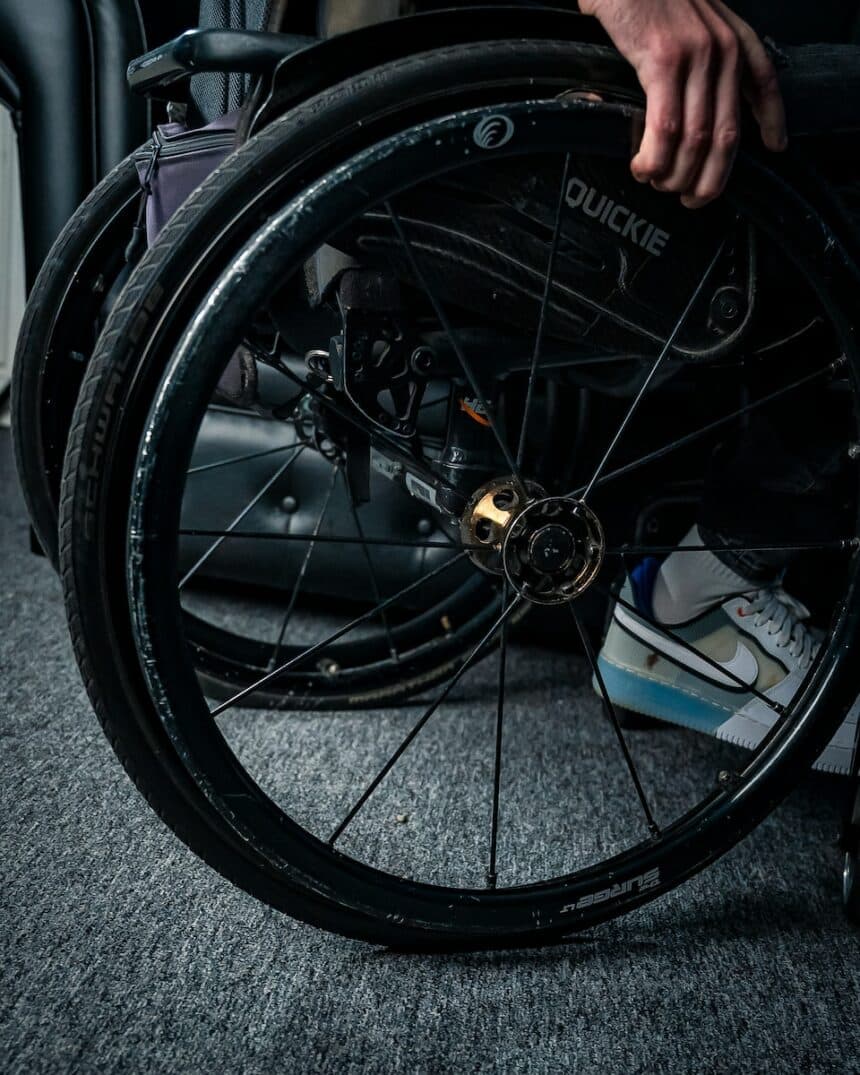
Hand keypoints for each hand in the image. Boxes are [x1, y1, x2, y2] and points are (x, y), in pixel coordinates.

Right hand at [579, 0, 786, 207]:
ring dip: (675, 175)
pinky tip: (642, 168)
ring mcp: (695, 56)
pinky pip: (665, 128)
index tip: (774, 149)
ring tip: (658, 183)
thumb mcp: (689, 22)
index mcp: (732, 38)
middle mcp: (722, 49)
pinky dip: (653, 159)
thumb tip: (690, 102)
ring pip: (696, 139)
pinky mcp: (662, 62)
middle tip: (691, 198)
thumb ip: (699, 58)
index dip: (771, 123)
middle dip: (709, 179)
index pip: (764, 85)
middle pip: (726, 135)